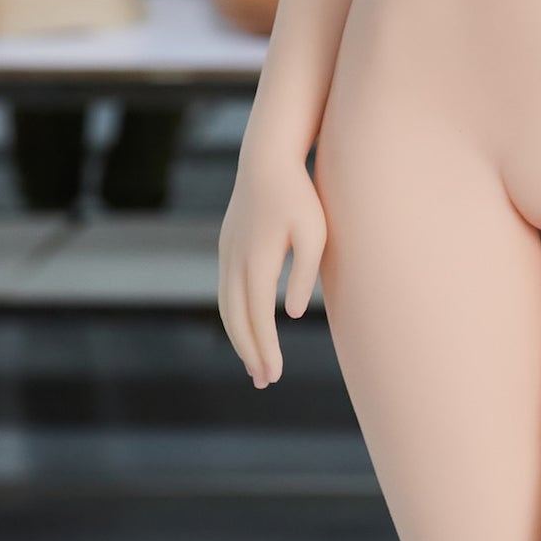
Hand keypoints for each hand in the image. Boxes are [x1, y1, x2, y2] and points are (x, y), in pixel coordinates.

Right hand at [218, 144, 326, 386]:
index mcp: (256, 260)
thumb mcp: (314, 235)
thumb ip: (303, 274)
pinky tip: (248, 329)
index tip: (273, 375)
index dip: (265, 349)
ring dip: (239, 338)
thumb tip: (291, 314)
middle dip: (249, 353)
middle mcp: (234, 260)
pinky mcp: (226, 247)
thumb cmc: (300, 196)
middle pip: (236, 319)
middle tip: (264, 382)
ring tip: (255, 364)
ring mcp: (226, 253)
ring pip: (226, 307)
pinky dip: (234, 317)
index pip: (258, 317)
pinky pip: (226, 292)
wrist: (267, 159)